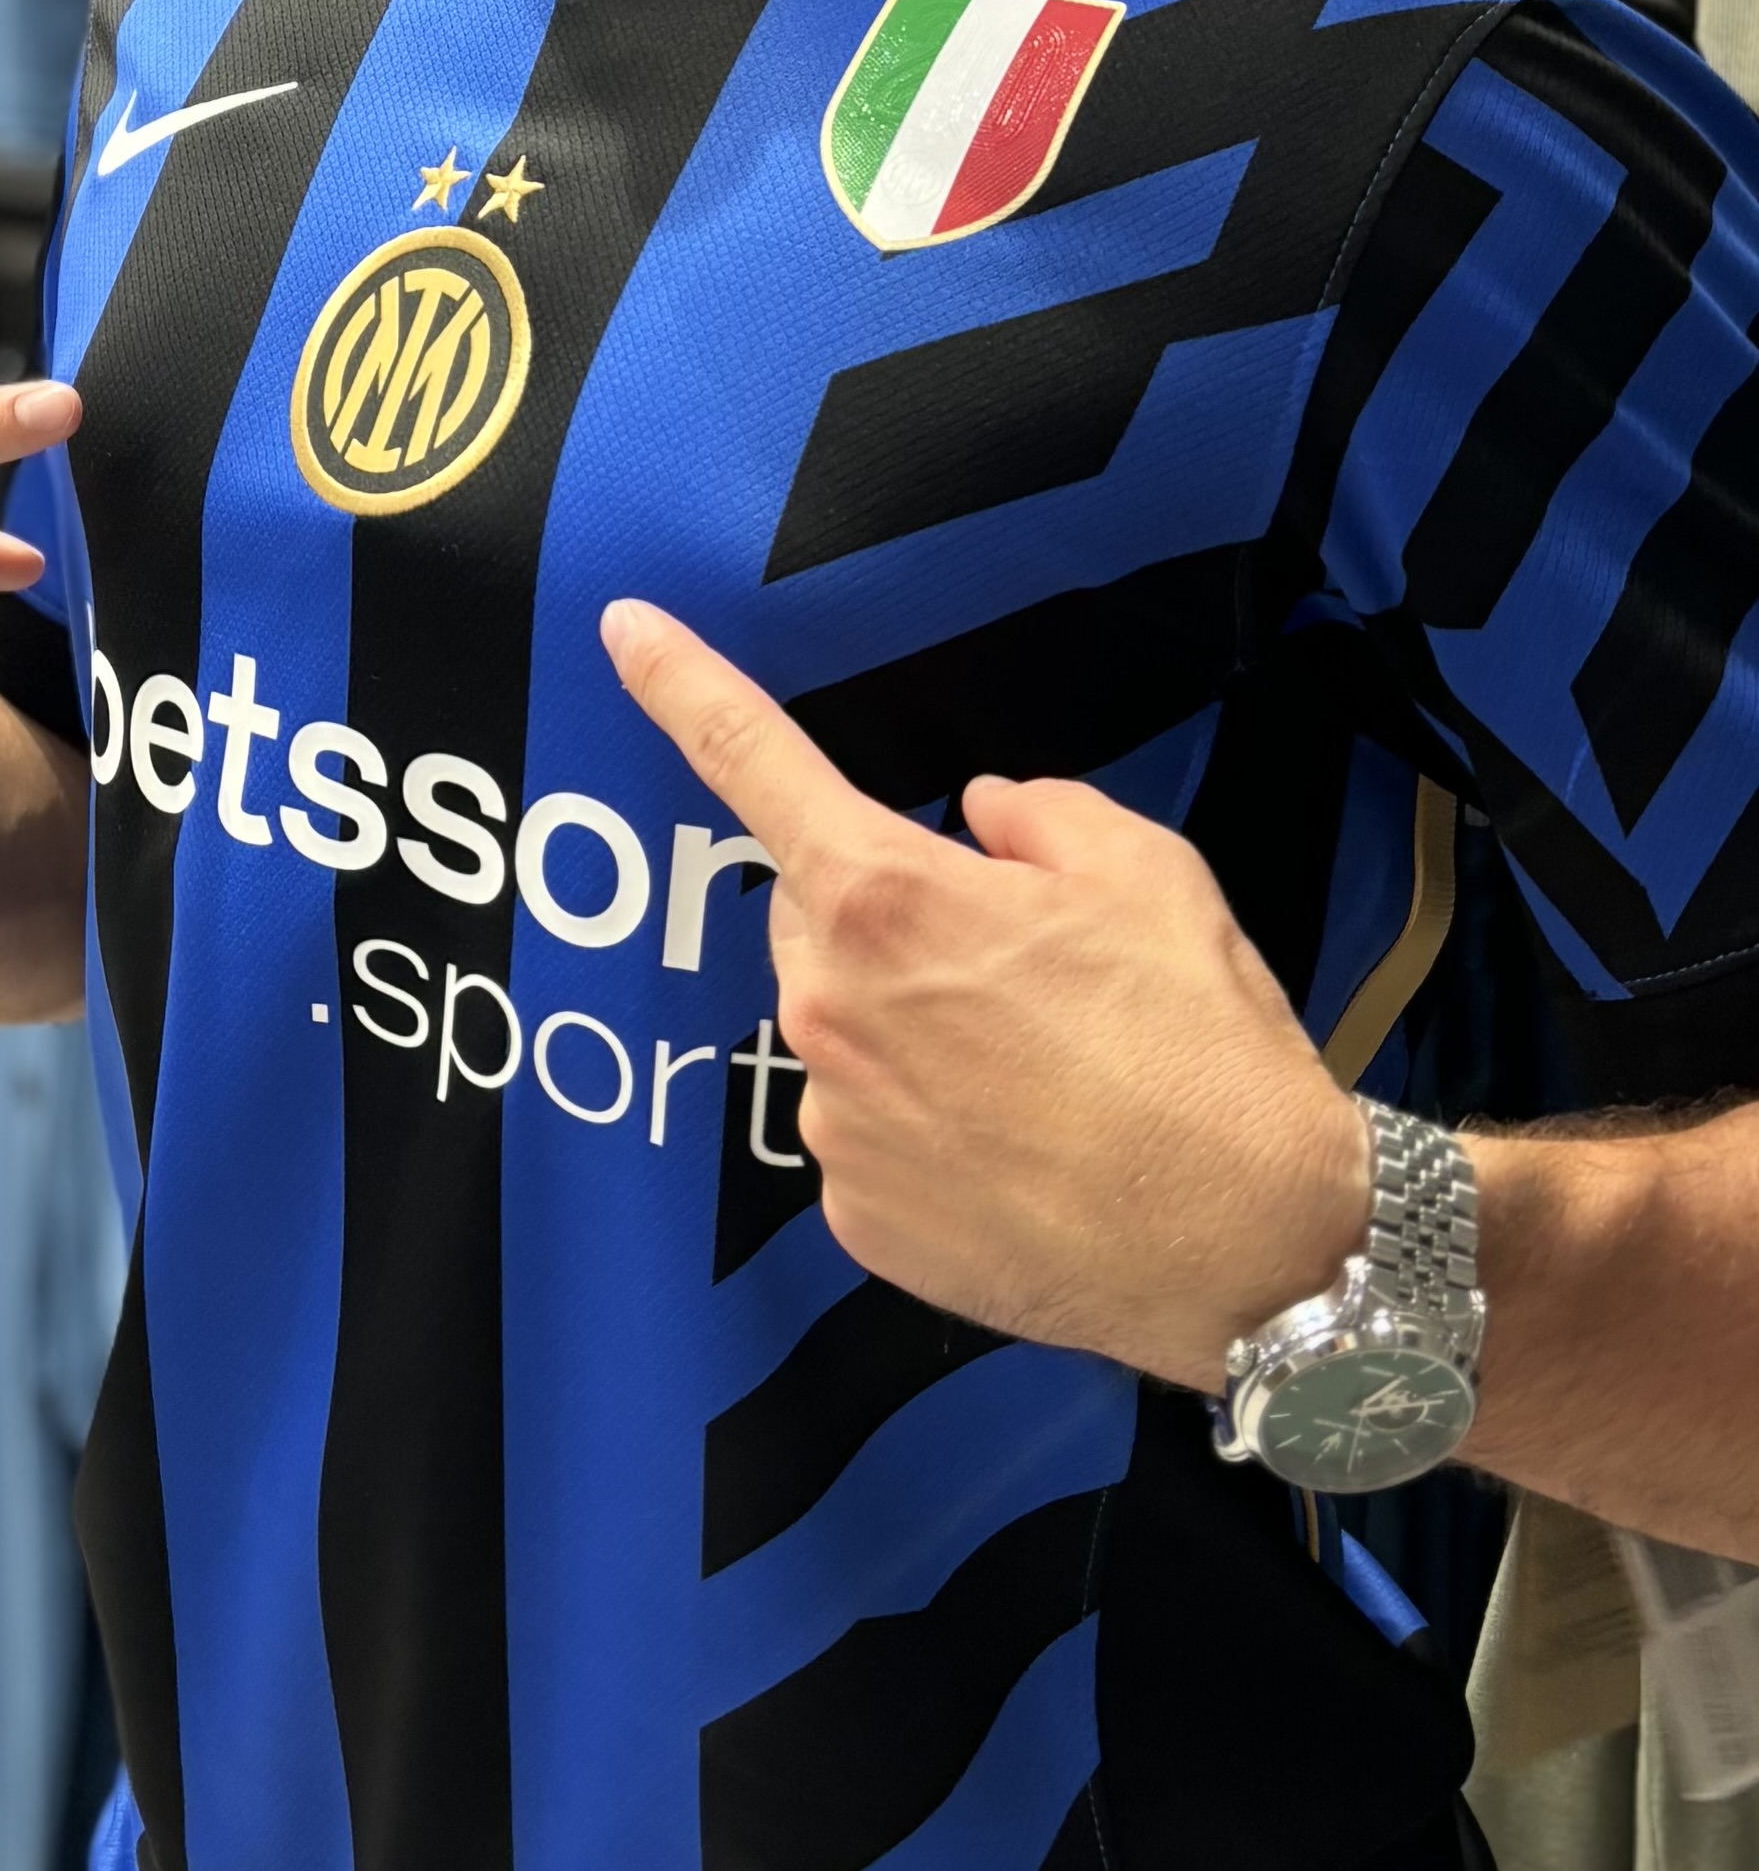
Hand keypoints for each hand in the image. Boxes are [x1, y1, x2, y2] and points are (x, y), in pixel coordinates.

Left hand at [602, 595, 1369, 1385]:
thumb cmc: (1200, 1045)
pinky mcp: (858, 1221)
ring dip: (910, 1029)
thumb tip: (980, 818)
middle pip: (820, 918)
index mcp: (889, 898)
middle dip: (890, 916)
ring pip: (844, 1032)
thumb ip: (1037, 816)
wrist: (1250, 1242)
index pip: (754, 762)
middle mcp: (832, 1008)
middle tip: (1015, 963)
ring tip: (1038, 1073)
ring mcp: (835, 1125)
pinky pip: (865, 1136)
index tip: (621, 627)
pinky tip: (1019, 1150)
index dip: (679, 684)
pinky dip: (924, 1128)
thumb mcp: (1146, 870)